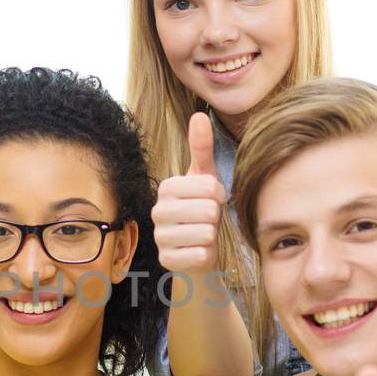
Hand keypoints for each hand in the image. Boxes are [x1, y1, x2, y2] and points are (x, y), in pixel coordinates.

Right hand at [152, 112, 227, 274]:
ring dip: (212, 237)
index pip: (209, 187)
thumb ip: (201, 148)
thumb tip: (198, 114)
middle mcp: (157, 211)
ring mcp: (159, 238)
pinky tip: (199, 251)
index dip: (219, 195)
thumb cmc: (202, 209)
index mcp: (166, 187)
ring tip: (203, 234)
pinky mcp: (165, 261)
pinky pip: (200, 255)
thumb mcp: (205, 177)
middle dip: (216, 218)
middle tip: (207, 220)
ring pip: (206, 234)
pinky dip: (207, 255)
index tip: (213, 199)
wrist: (197, 248)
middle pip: (208, 211)